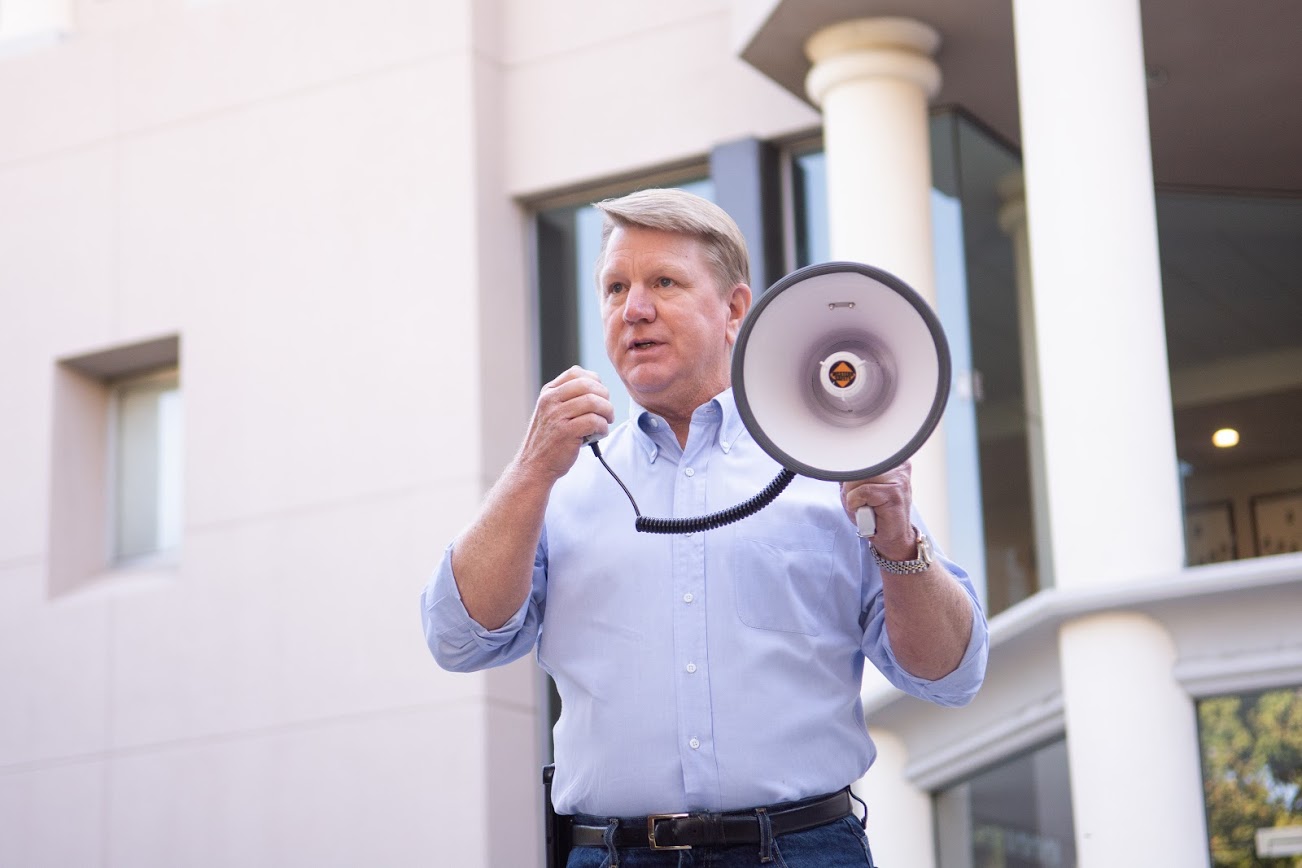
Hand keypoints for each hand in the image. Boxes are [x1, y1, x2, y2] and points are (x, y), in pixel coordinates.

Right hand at [516, 366, 614, 481]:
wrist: (535, 465)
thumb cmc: (549, 440)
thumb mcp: (551, 412)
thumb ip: (568, 398)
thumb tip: (598, 388)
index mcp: (548, 393)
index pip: (576, 372)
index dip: (594, 381)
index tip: (600, 395)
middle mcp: (550, 400)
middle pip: (587, 384)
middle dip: (604, 397)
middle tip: (607, 411)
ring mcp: (556, 415)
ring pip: (593, 402)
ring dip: (607, 412)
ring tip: (605, 422)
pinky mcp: (566, 432)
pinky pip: (594, 421)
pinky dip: (603, 427)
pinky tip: (599, 434)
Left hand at [840, 461, 915, 558]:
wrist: (893, 537)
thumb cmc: (875, 513)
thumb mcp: (858, 488)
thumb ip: (851, 473)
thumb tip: (836, 464)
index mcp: (890, 460)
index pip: (859, 453)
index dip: (849, 467)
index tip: (848, 478)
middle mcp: (898, 465)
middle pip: (856, 466)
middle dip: (849, 486)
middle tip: (861, 501)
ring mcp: (899, 478)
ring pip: (857, 479)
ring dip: (852, 497)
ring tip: (866, 507)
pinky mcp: (894, 493)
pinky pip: (862, 493)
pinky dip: (856, 505)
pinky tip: (869, 513)